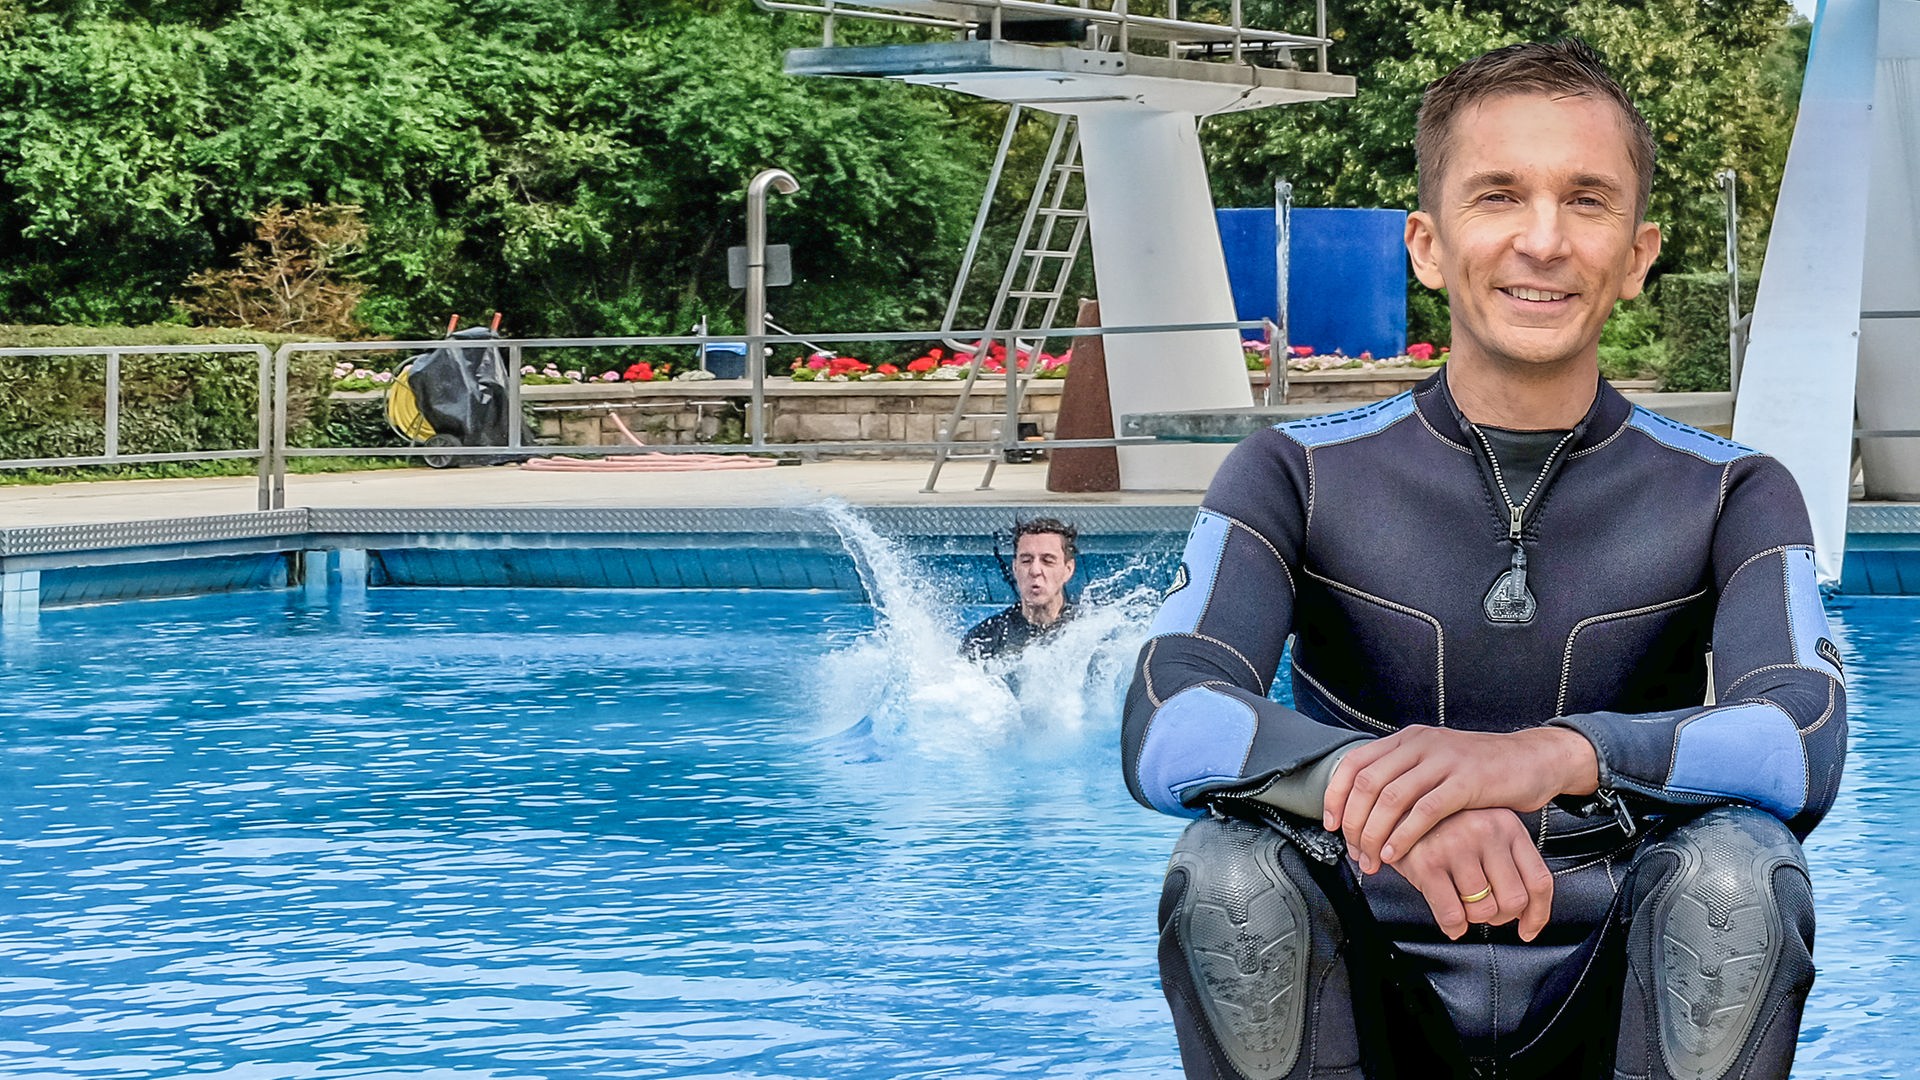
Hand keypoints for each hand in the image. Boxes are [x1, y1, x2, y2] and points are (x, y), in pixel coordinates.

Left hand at [1324, 725, 1597, 873]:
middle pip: (1367, 783)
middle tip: (1354, 853)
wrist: (1532, 761)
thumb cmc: (1480, 772)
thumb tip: (1365, 809)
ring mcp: (1443, 760)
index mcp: (1407, 739)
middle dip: (1354, 823)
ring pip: (1391, 797)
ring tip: (1372, 861)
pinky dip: (1404, 836)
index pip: (1354, 763)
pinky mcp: (1466, 781)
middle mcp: (1419, 744)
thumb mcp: (1435, 764)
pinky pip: (1424, 811)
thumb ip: (1404, 778)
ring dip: (1374, 834)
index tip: (1331, 826)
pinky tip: (1396, 855)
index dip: (1336, 796)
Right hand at [1387, 807, 1554, 940]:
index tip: (1527, 929)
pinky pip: (1453, 914)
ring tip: (1460, 905)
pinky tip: (1448, 918)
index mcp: (1507, 824)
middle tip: (1483, 911)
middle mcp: (1486, 831)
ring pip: (1484, 910)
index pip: (1539, 881)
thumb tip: (1528, 912)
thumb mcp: (1482, 830)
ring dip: (1472, 918)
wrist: (1392, 807)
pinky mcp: (1429, 862)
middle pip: (1514, 900)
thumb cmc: (1440, 825)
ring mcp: (1458, 845)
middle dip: (1499, 916)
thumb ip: (1506, 860)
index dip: (1537, 914)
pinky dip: (1453, 926)